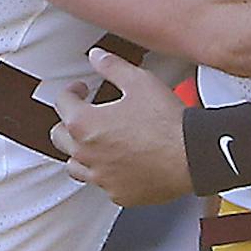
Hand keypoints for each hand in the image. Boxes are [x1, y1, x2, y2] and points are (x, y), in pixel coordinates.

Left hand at [50, 48, 191, 205]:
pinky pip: (102, 183)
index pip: (61, 103)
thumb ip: (112, 67)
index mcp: (85, 124)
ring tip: (95, 141)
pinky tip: (118, 161)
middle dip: (68, 122)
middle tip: (84, 114)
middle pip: (59, 137)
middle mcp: (87, 154)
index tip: (81, 89)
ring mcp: (101, 177)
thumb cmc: (166, 122)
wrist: (191, 155)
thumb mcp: (139, 81)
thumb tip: (97, 57)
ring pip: (75, 165)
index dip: (71, 91)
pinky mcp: (118, 193)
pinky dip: (105, 172)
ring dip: (81, 151)